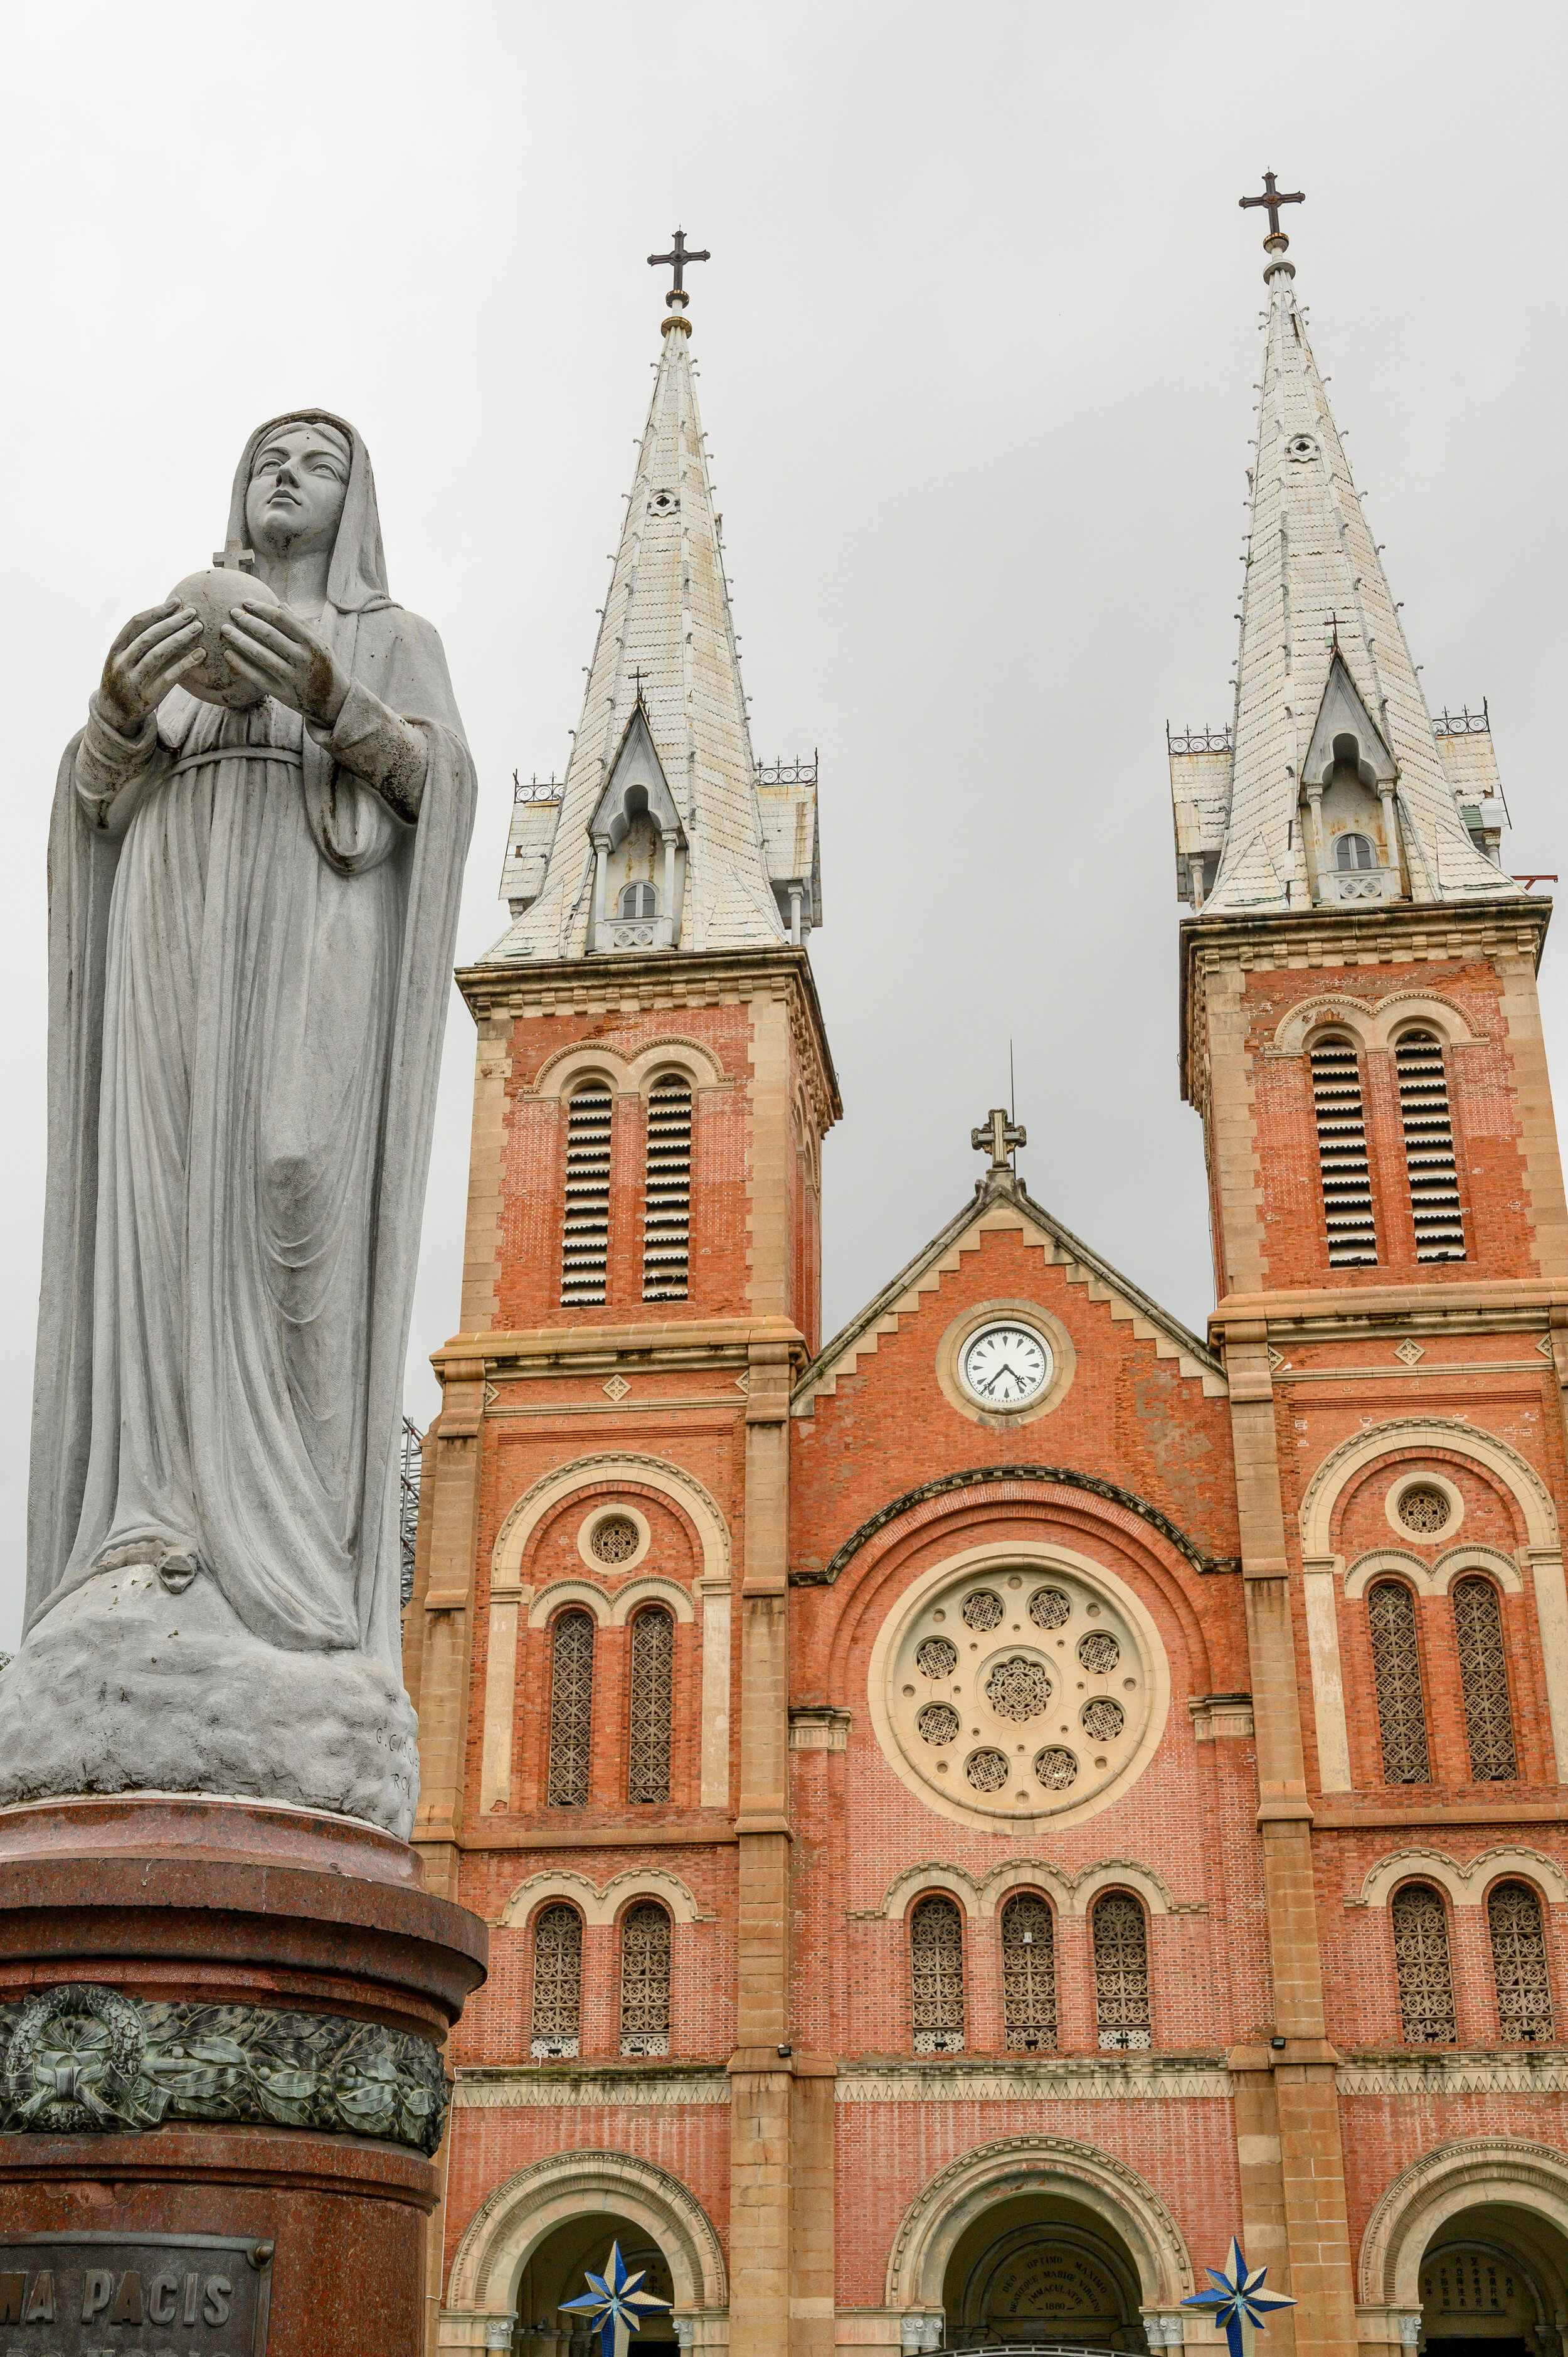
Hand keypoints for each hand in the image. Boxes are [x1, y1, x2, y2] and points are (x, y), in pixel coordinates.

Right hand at [100, 601, 203, 730]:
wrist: (114, 713)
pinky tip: (201, 654)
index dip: (157, 611)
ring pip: (159, 654)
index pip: (136, 623)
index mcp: (115, 649)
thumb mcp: (124, 658)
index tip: (176, 602)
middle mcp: (122, 663)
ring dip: (181, 638)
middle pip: (149, 636)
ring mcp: (134, 680)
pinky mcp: (149, 696)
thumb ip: (140, 641)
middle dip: (172, 622)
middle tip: (192, 613)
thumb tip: (169, 617)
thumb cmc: (125, 678)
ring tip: (198, 627)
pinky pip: (170, 677)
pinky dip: (186, 663)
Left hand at [221, 600, 349, 730]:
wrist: (334, 703)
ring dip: (239, 640)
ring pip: (260, 655)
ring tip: (226, 629)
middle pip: (268, 634)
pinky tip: (228, 654)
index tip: (246, 602)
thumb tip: (280, 604)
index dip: (261, 608)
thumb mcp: (321, 643)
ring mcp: (292, 678)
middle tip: (232, 612)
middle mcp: (303, 659)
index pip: (282, 619)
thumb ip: (302, 624)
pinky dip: (240, 665)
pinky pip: (256, 677)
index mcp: (313, 643)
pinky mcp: (282, 694)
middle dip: (247, 621)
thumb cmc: (325, 667)